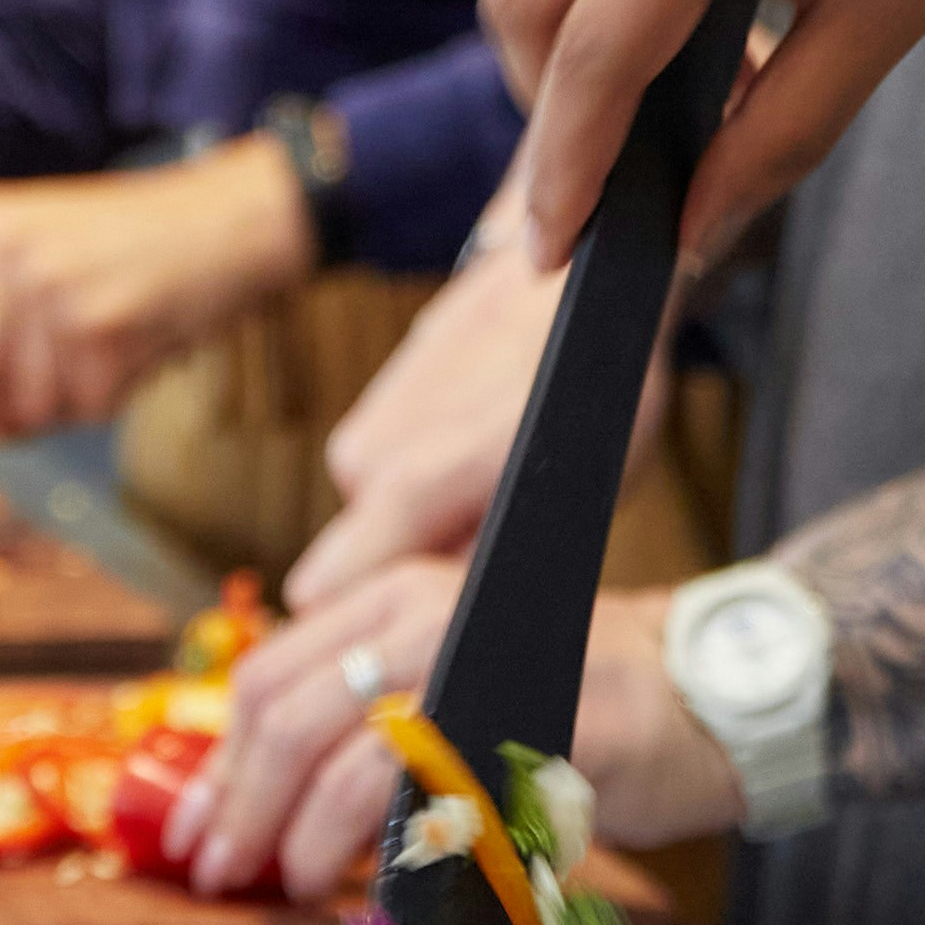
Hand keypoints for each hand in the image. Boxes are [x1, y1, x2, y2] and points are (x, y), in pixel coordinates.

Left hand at [0, 140, 310, 436]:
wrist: (231, 219)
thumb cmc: (140, 240)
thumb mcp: (41, 245)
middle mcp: (0, 258)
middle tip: (50, 385)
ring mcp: (47, 294)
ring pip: (20, 406)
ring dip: (62, 402)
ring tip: (106, 349)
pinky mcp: (98, 331)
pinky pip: (79, 408)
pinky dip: (110, 397)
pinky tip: (137, 348)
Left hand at [176, 572, 732, 904]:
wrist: (701, 694)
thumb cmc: (578, 699)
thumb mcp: (455, 674)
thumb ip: (371, 714)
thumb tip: (270, 800)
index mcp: (394, 596)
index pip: (269, 676)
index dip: (223, 766)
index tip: (203, 831)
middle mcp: (423, 612)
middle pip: (287, 716)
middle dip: (242, 810)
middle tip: (223, 872)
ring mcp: (474, 662)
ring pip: (341, 760)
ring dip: (300, 840)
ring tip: (291, 885)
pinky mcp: (523, 724)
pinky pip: (424, 800)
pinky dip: (383, 855)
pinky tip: (375, 890)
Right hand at [282, 244, 605, 603]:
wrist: (578, 280)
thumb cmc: (597, 389)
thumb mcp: (572, 500)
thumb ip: (486, 568)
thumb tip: (440, 633)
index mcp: (417, 483)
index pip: (327, 596)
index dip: (357, 632)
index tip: (399, 644)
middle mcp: (371, 455)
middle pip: (354, 566)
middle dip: (403, 575)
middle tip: (477, 557)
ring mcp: (365, 423)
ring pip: (371, 519)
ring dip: (419, 523)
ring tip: (488, 491)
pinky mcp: (372, 401)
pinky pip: (383, 475)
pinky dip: (419, 476)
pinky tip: (472, 449)